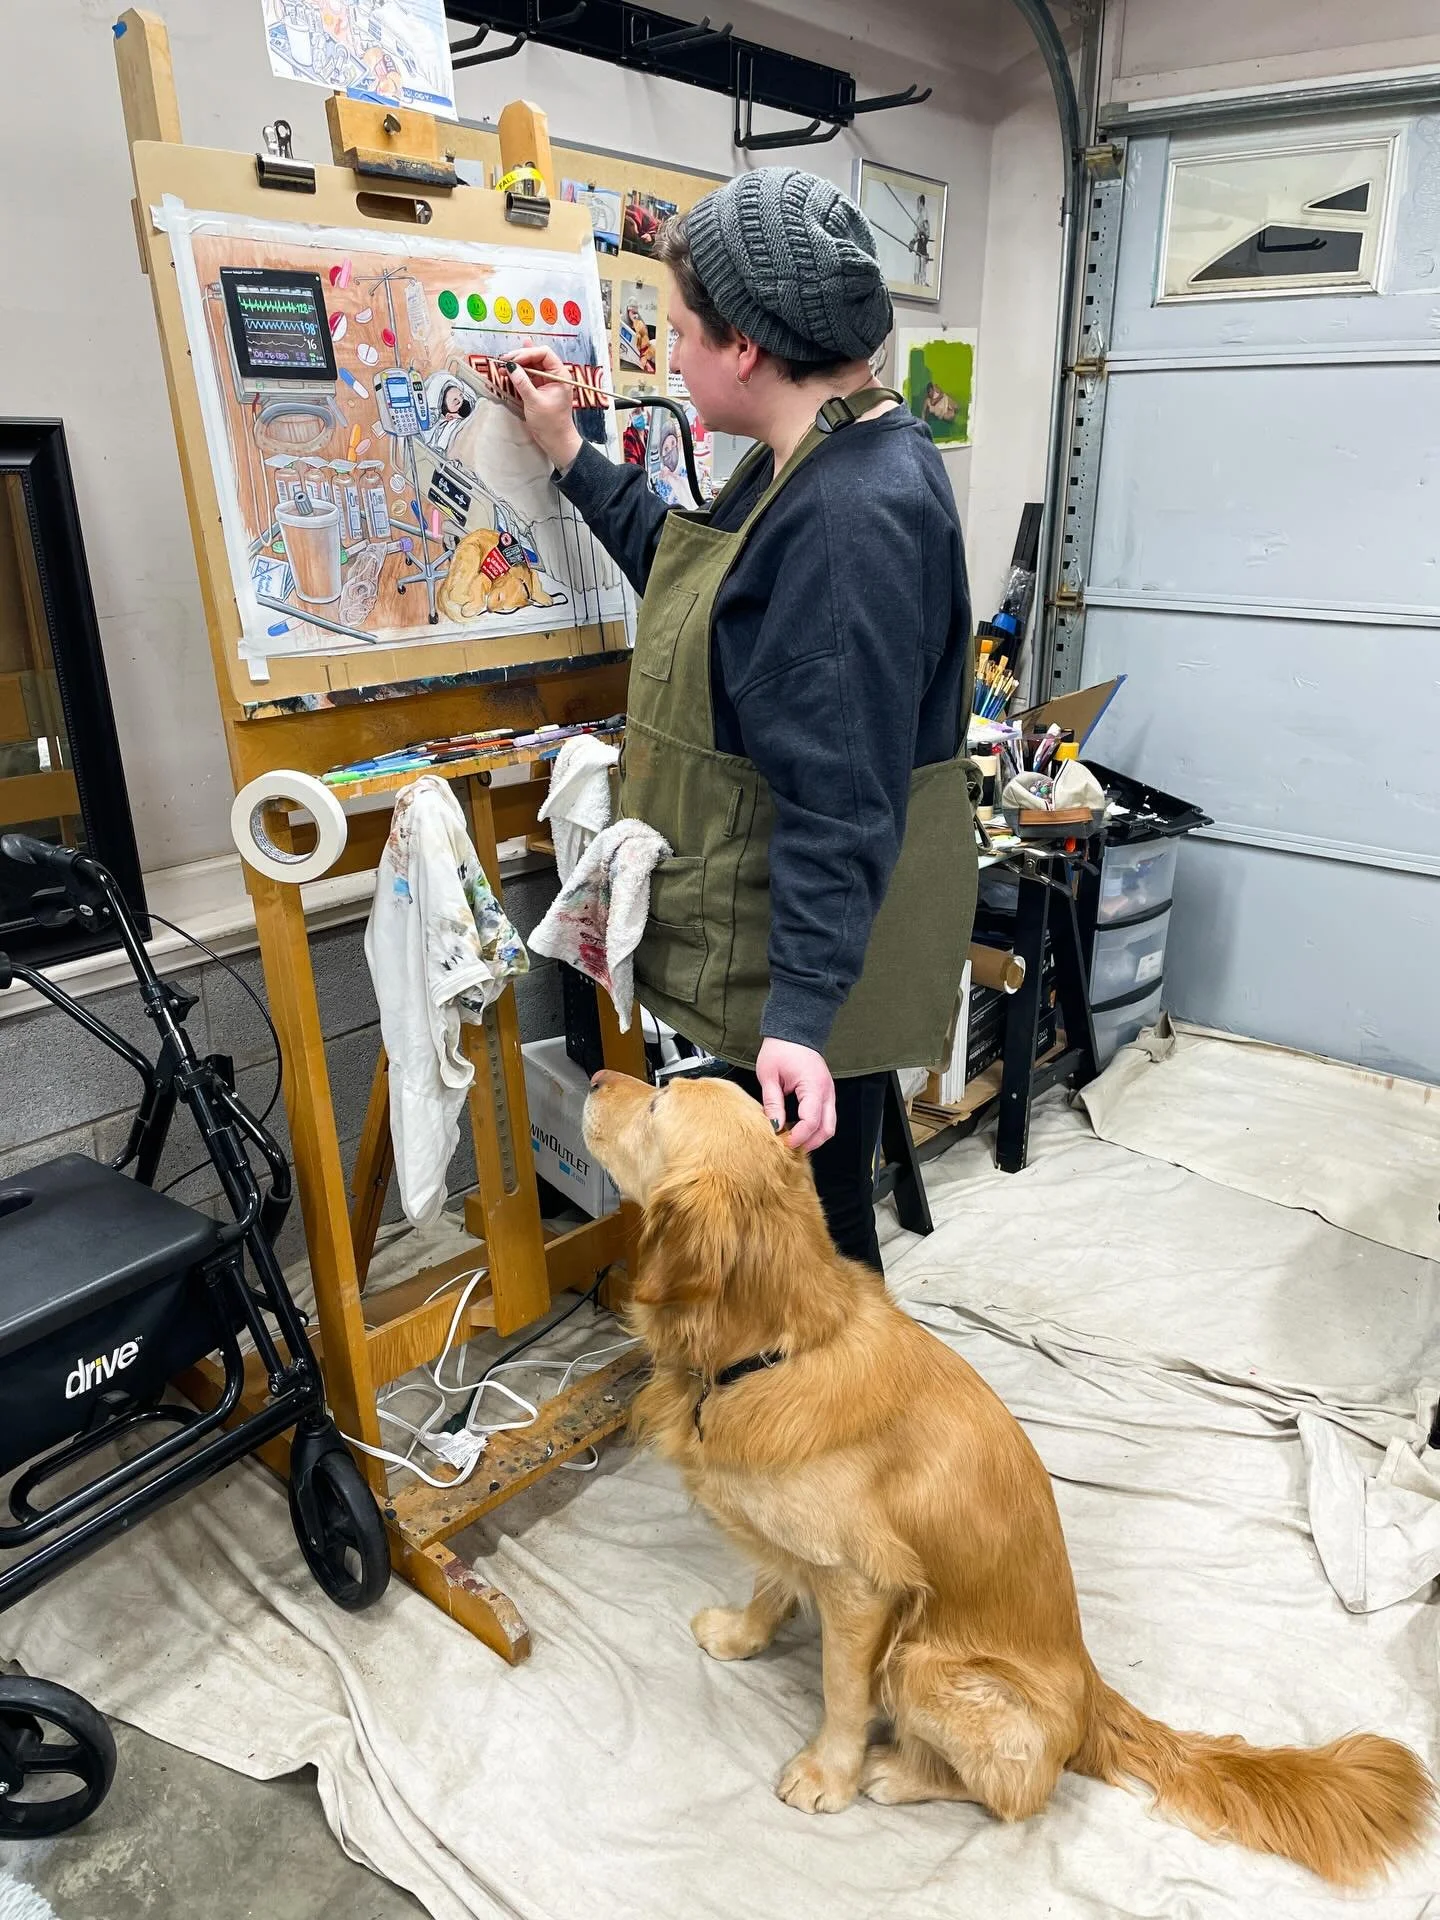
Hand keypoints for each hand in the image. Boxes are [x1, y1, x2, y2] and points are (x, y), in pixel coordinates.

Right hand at [506, 343, 583, 471]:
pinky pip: (528, 375)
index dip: (527, 353)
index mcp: (560, 374)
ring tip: (502, 366)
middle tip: (503, 360)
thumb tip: (511, 366)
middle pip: (536, 356)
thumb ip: (522, 382)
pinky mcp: (540, 388)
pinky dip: (518, 373)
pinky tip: (508, 371)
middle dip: (519, 357)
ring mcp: (547, 381)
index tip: (512, 360)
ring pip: (531, 365)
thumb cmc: (551, 424)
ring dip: (517, 364)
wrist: (556, 441)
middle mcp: (554, 374)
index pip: (544, 353)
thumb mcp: (534, 401)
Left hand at [755, 1038, 835, 1152]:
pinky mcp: (825, 1093)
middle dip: (810, 1142)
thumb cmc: (780, 1049)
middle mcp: (826, 1091)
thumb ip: (773, 1102)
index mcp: (814, 1086)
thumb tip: (774, 1126)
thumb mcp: (769, 1075)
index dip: (799, 1136)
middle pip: (827, 1129)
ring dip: (813, 1136)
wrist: (794, 1032)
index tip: (784, 1142)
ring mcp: (829, 1092)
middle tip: (790, 1147)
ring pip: (829, 1125)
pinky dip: (815, 1127)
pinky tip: (798, 1128)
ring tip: (793, 1139)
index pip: (812, 1121)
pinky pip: (825, 1116)